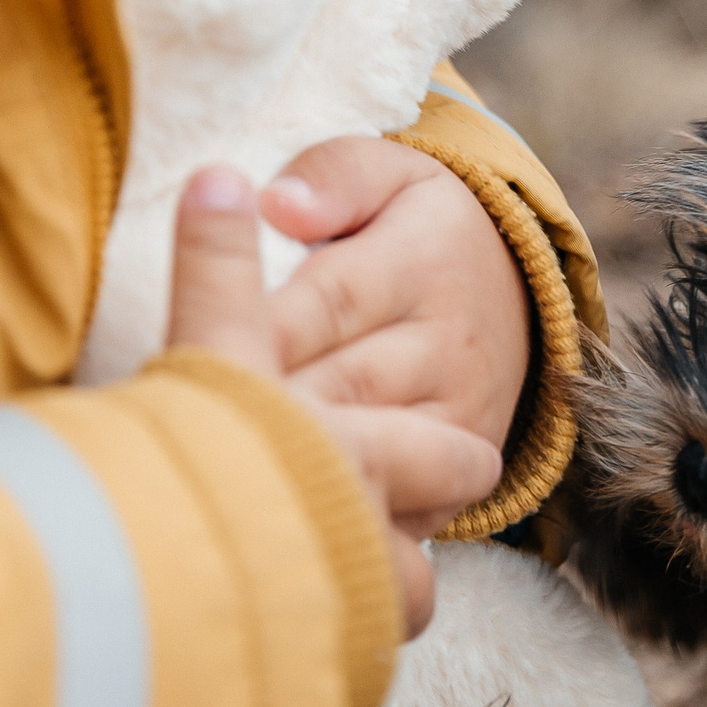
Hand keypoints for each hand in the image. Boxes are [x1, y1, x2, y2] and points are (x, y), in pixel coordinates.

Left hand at [165, 167, 494, 636]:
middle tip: (185, 433)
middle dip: (264, 411)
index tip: (197, 349)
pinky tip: (275, 531)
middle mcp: (449, 345)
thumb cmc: (418, 231)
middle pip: (342, 385)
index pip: (329, 299)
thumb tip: (276, 204)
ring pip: (372, 454)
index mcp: (424, 262)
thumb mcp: (391, 174)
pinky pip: (401, 511)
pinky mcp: (459, 478)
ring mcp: (459, 417)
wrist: (520, 299)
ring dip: (292, 471)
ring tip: (216, 483)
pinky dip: (342, 523)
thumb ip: (334, 175)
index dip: (258, 329)